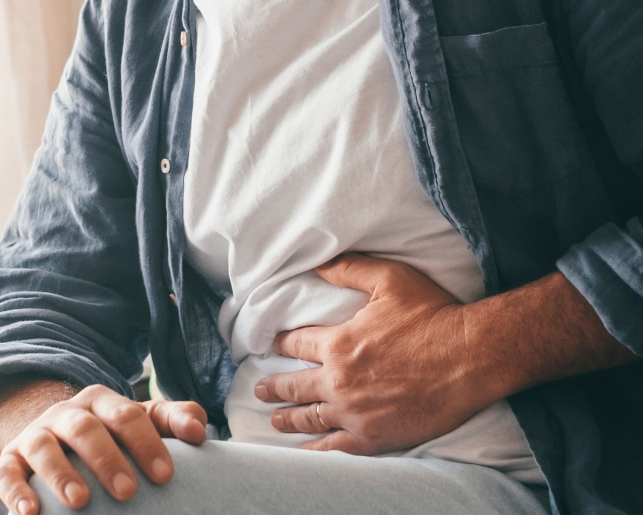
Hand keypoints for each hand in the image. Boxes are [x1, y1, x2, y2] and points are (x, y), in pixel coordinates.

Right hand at [0, 384, 206, 514]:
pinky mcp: (10, 459)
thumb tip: (199, 430)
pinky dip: (14, 492)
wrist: (56, 435)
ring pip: (44, 447)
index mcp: (102, 402)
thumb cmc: (112, 435)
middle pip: (86, 429)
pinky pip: (6, 472)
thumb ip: (172, 419)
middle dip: (107, 459)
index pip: (127, 415)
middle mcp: (67, 413)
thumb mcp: (141, 422)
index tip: (165, 475)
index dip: (147, 443)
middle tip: (128, 492)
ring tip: (80, 501)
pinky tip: (28, 514)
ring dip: (60, 474)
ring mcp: (36, 435)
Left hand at [254, 253, 490, 455]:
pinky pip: (333, 447)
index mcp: (338, 344)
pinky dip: (314, 448)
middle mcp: (339, 381)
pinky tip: (303, 450)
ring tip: (274, 420)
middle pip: (293, 386)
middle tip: (260, 389)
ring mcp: (354, 412)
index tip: (272, 346)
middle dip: (273, 387)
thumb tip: (317, 264)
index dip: (281, 343)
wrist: (472, 357)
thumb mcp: (389, 278)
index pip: (296, 344)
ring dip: (287, 419)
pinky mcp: (373, 436)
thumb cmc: (434, 315)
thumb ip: (349, 270)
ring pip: (308, 418)